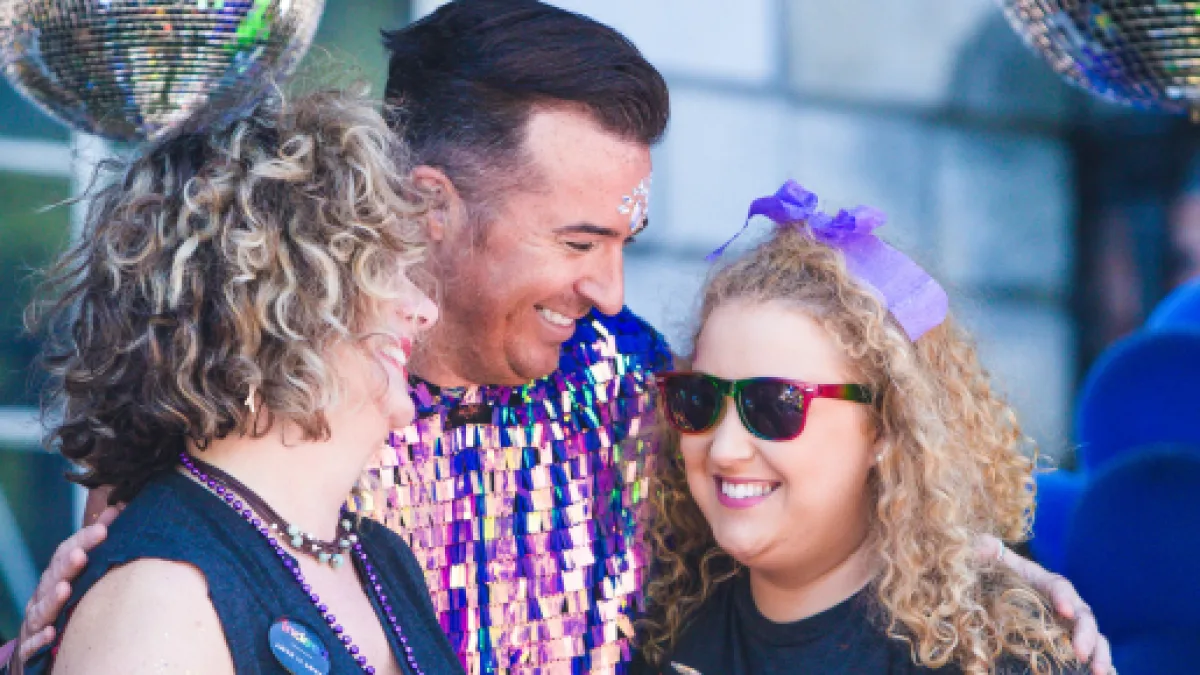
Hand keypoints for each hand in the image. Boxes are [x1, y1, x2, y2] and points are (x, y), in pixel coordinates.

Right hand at [9, 505, 121, 673]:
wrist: (38, 636)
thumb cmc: (64, 595)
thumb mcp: (79, 569)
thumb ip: (95, 542)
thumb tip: (117, 508)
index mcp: (57, 573)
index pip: (68, 552)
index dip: (84, 540)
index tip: (104, 528)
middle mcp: (45, 592)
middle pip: (54, 576)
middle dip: (67, 565)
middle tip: (81, 555)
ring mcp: (37, 617)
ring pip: (42, 607)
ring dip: (52, 599)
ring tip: (64, 590)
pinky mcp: (32, 642)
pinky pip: (34, 641)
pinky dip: (40, 637)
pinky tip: (52, 633)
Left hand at [977, 535, 1113, 674]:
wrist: (1004, 589)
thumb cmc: (1003, 574)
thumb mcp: (995, 563)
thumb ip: (986, 552)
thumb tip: (981, 544)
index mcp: (1047, 582)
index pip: (1059, 587)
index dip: (1063, 598)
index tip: (1063, 612)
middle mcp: (1067, 603)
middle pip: (1083, 616)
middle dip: (1086, 634)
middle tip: (1081, 654)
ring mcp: (1071, 625)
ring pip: (1094, 637)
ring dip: (1100, 654)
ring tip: (1099, 673)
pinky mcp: (1071, 642)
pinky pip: (1091, 652)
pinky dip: (1100, 663)